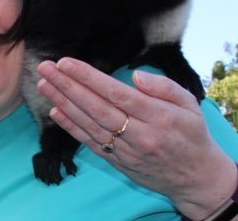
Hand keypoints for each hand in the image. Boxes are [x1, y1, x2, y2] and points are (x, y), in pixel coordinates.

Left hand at [37, 57, 236, 219]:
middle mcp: (138, 134)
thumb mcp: (189, 105)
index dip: (87, 77)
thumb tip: (135, 76)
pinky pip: (90, 143)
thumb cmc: (191, 134)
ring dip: (63, 103)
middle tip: (46, 68)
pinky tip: (55, 111)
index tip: (66, 63)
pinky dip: (71, 127)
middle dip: (67, 86)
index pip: (115, 93)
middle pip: (95, 107)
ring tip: (44, 84)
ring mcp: (125, 150)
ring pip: (88, 124)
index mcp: (156, 116)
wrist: (195, 178)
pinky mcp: (117, 161)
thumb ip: (163, 87)